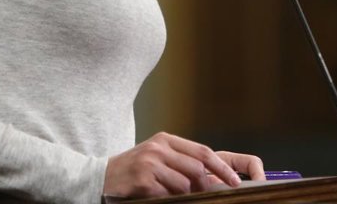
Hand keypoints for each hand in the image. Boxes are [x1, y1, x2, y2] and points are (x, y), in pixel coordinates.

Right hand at [103, 132, 264, 198]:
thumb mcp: (157, 156)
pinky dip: (168, 199)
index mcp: (166, 140)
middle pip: (196, 167)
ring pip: (184, 184)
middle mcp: (160, 148)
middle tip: (211, 195)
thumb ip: (180, 160)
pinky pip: (167, 194)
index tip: (234, 180)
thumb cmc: (133, 168)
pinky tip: (159, 196)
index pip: (202, 151)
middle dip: (207, 185)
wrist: (102, 176)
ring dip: (185, 195)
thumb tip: (208, 175)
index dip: (221, 167)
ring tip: (176, 196)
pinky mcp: (142, 179)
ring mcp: (150, 162)